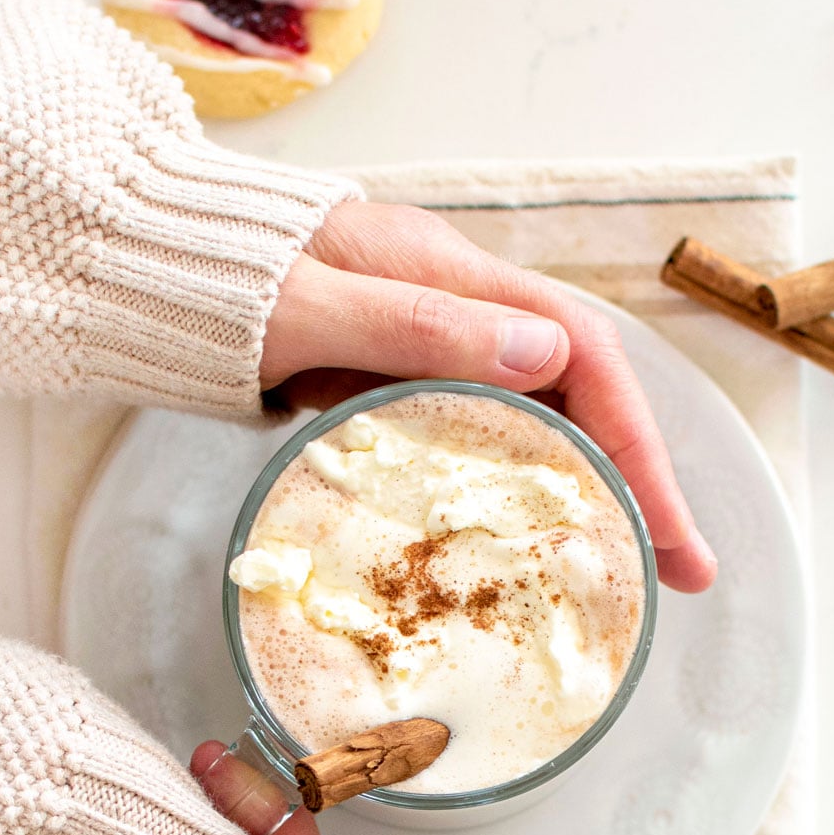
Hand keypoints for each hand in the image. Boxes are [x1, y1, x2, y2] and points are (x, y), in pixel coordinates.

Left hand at [262, 199, 716, 592]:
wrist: (154, 266)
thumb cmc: (219, 286)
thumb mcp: (309, 305)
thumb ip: (413, 322)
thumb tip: (541, 352)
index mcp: (455, 276)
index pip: (583, 351)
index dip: (634, 437)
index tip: (662, 521)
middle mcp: (463, 305)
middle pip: (584, 390)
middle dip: (639, 477)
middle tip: (679, 569)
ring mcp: (436, 342)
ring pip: (544, 414)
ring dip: (594, 486)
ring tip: (630, 566)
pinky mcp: (405, 377)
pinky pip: (489, 433)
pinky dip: (528, 486)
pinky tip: (534, 541)